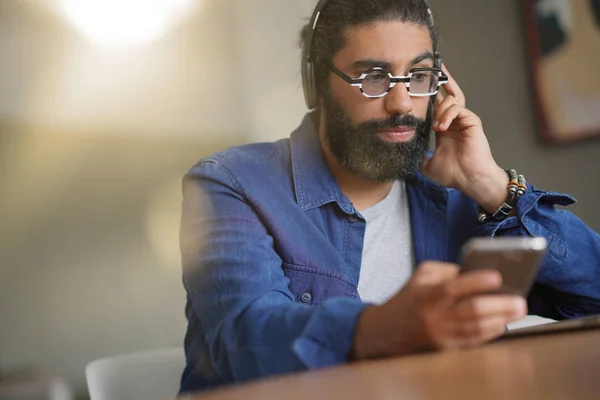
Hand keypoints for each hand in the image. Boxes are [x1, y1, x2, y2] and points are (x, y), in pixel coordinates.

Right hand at [351, 261, 526, 359]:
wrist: (387, 331)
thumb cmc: (410, 297)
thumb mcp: (422, 274)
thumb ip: (447, 269)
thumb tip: (476, 271)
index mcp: (427, 294)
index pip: (452, 287)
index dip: (476, 282)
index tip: (497, 276)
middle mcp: (435, 315)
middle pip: (471, 312)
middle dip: (499, 306)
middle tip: (520, 300)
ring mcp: (442, 334)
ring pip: (477, 329)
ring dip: (501, 320)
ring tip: (518, 309)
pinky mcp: (447, 348)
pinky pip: (474, 341)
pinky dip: (491, 332)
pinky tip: (502, 322)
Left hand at [421, 64, 507, 212]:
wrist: (469, 180)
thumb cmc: (453, 174)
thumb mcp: (427, 165)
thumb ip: (417, 156)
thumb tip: (403, 155)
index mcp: (444, 128)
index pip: (435, 106)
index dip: (428, 95)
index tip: (416, 86)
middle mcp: (453, 120)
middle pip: (448, 94)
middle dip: (440, 81)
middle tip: (433, 68)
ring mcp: (463, 120)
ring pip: (451, 100)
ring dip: (440, 109)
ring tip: (436, 127)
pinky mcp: (472, 121)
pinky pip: (458, 108)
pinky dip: (448, 114)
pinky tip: (442, 127)